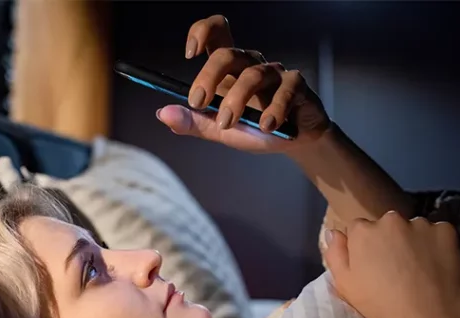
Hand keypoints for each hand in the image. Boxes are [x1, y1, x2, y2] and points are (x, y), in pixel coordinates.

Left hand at [155, 15, 330, 153]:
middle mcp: (251, 64)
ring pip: (252, 75)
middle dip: (208, 77)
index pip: (216, 34)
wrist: (294, 141)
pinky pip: (284, 91)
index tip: (189, 54)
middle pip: (228, 54)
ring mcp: (275, 73)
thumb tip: (163, 114)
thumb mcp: (220, 129)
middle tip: (198, 102)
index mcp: (230, 69)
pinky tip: (266, 127)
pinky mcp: (296, 85)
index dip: (201, 33)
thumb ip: (194, 122)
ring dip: (236, 101)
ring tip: (229, 125)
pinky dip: (274, 110)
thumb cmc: (256, 128)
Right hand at [323, 211, 459, 317]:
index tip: (373, 264)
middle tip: (398, 266)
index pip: (359, 228)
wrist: (429, 315)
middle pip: (387, 225)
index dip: (366, 246)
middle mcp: (391, 219)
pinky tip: (438, 263)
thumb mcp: (345, 284)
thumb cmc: (381, 303)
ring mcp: (420, 223)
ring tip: (421, 267)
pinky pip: (439, 232)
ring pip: (414, 228)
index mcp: (363, 230)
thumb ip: (335, 254)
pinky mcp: (446, 230)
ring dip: (415, 240)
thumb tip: (333, 231)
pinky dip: (438, 244)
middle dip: (390, 239)